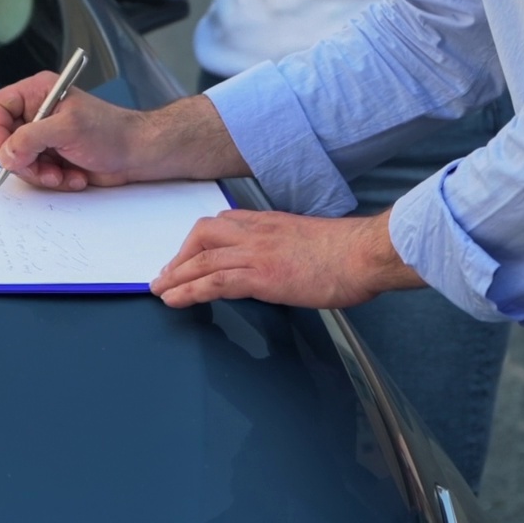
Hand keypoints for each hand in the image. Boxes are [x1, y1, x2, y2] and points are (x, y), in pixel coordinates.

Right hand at [0, 73, 144, 191]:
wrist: (137, 153)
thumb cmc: (111, 132)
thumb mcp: (67, 129)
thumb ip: (30, 139)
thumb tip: (5, 153)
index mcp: (39, 92)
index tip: (8, 154)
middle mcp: (38, 112)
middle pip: (6, 140)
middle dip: (25, 161)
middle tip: (43, 169)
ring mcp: (45, 136)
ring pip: (20, 161)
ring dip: (41, 174)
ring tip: (63, 174)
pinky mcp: (53, 156)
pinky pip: (37, 173)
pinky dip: (53, 179)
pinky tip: (74, 176)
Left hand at [150, 207, 423, 308]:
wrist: (364, 253)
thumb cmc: (348, 252)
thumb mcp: (310, 240)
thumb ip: (288, 247)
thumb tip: (281, 263)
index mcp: (269, 222)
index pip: (222, 223)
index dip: (198, 241)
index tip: (187, 256)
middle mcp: (257, 232)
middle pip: (203, 235)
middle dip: (180, 257)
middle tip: (165, 276)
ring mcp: (257, 253)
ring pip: (203, 259)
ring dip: (176, 276)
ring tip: (160, 292)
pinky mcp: (262, 276)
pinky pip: (215, 282)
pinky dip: (190, 290)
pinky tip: (176, 300)